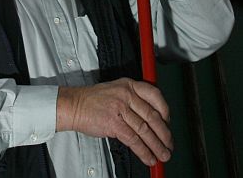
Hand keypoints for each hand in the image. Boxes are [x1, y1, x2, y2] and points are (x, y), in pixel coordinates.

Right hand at [56, 78, 171, 165]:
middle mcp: (127, 95)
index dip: (165, 110)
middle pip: (152, 116)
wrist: (74, 105)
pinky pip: (134, 140)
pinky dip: (143, 151)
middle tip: (169, 144)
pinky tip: (148, 157)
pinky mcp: (114, 123)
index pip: (155, 95)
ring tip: (163, 155)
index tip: (168, 123)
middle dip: (164, 134)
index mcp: (129, 85)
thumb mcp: (116, 91)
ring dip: (156, 146)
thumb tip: (151, 119)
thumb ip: (133, 99)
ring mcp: (120, 109)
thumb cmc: (93, 100)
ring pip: (145, 130)